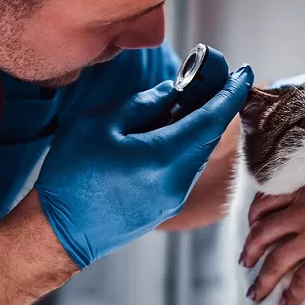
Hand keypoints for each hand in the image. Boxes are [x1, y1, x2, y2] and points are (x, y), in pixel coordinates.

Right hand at [37, 65, 253, 268]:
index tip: (244, 72)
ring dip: (199, 128)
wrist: (60, 232)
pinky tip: (170, 132)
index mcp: (164, 157)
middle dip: (215, 107)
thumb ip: (142, 105)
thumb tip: (171, 93)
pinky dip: (185, 146)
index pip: (211, 119)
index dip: (230, 93)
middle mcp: (177, 180)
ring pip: (196, 154)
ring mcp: (173, 197)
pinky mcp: (165, 207)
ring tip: (189, 103)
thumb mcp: (100, 125)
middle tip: (216, 80)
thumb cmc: (71, 176)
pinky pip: (184, 169)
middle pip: (208, 137)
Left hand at [239, 160, 304, 304]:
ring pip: (274, 262)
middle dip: (249, 250)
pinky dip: (291, 295)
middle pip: (261, 235)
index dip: (254, 217)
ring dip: (262, 280)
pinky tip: (286, 304)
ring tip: (255, 292)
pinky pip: (300, 282)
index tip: (251, 224)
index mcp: (303, 191)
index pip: (266, 203)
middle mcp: (299, 215)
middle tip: (244, 261)